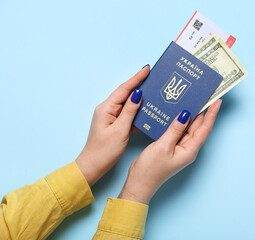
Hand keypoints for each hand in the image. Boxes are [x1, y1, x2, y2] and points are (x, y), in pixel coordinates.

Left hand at [76, 65, 149, 185]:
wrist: (93, 165)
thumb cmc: (104, 151)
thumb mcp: (120, 130)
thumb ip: (129, 111)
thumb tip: (137, 94)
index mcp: (106, 108)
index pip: (124, 89)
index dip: (137, 78)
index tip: (147, 69)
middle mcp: (107, 109)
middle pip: (126, 93)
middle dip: (139, 84)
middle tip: (153, 77)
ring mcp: (110, 116)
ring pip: (128, 103)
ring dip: (140, 98)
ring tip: (153, 91)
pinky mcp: (114, 123)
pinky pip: (127, 113)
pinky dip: (137, 111)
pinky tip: (147, 111)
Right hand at [118, 99, 221, 203]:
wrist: (139, 183)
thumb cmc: (150, 170)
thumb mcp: (163, 146)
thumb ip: (175, 129)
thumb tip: (186, 114)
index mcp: (190, 150)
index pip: (204, 128)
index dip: (212, 114)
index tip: (217, 101)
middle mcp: (188, 148)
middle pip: (198, 126)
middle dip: (201, 110)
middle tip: (203, 94)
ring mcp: (179, 147)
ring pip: (187, 127)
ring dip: (189, 114)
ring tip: (191, 98)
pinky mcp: (171, 146)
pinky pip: (178, 130)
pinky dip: (178, 120)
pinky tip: (175, 111)